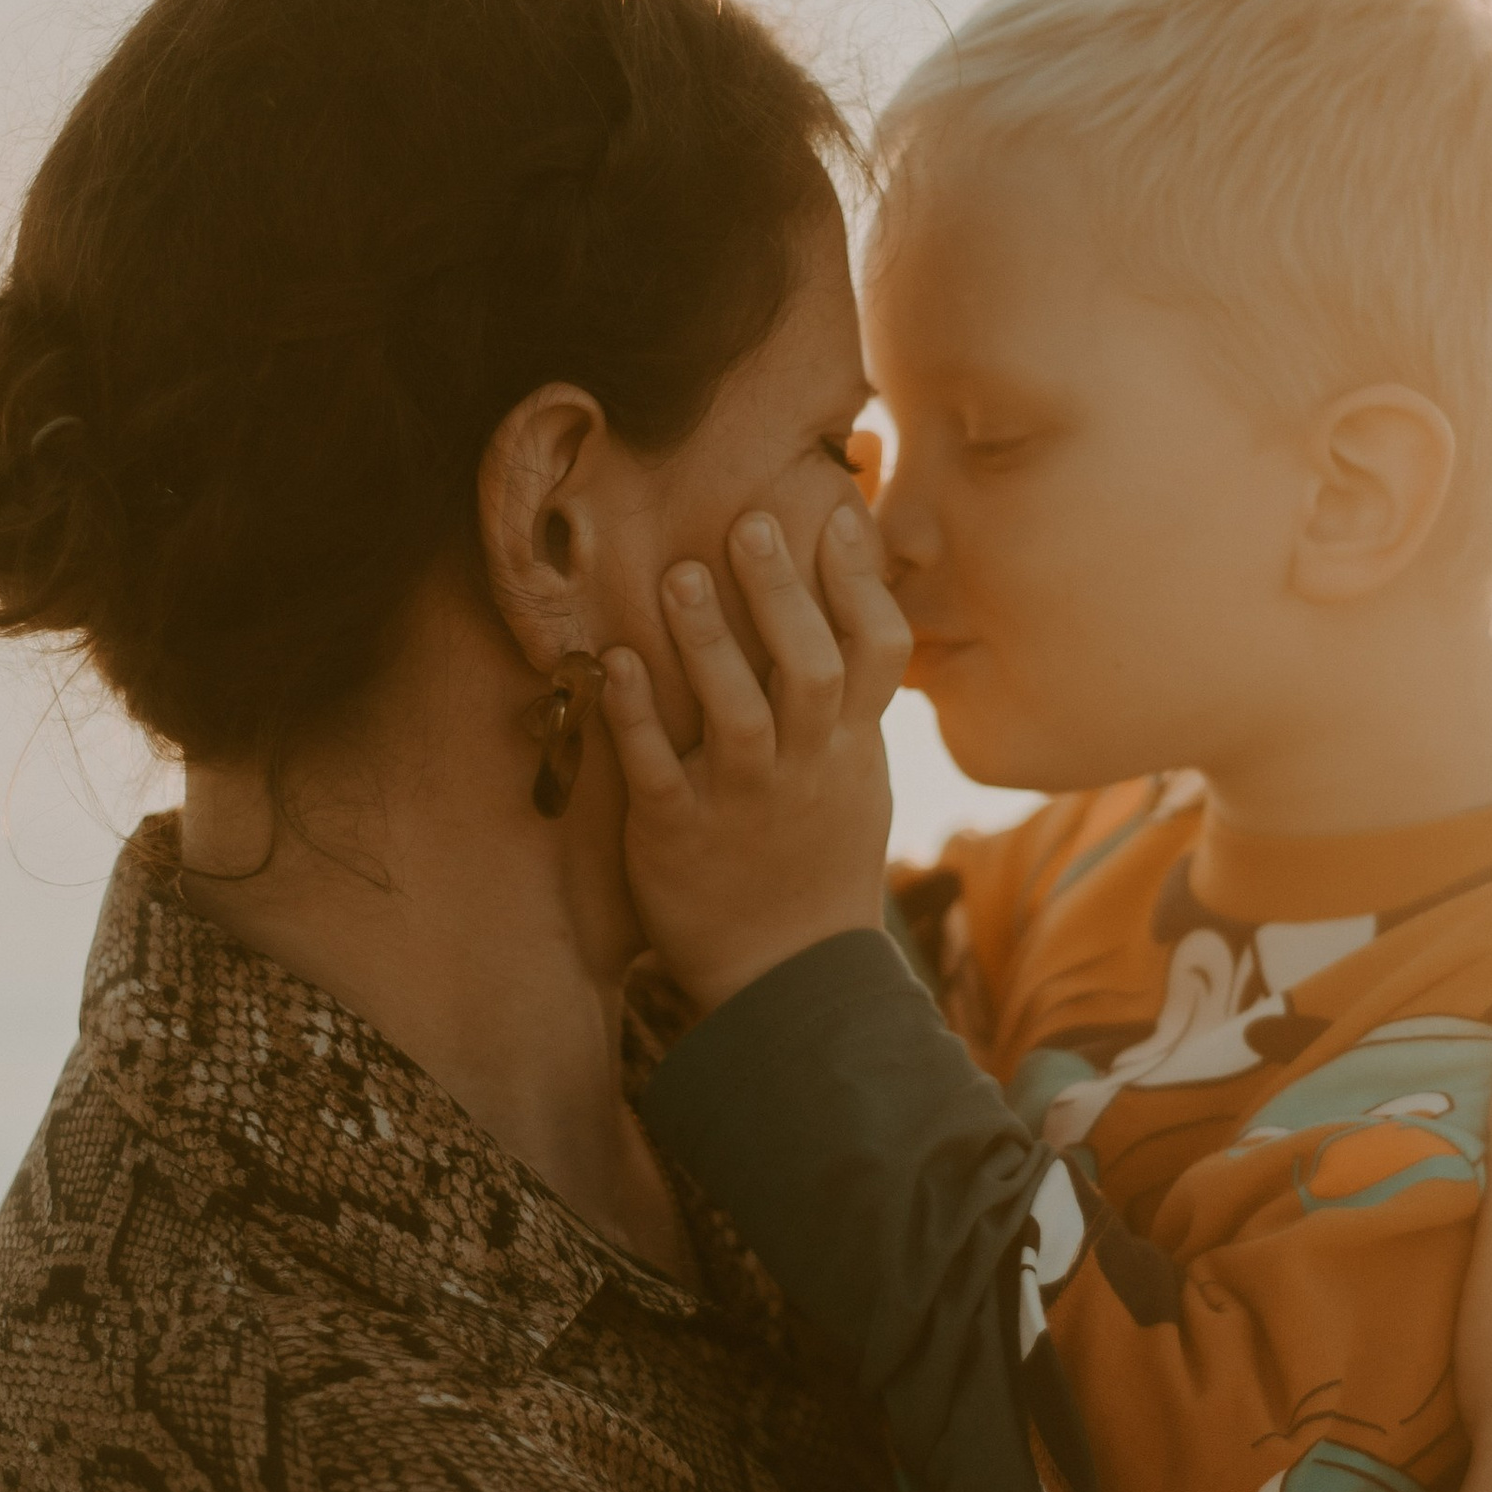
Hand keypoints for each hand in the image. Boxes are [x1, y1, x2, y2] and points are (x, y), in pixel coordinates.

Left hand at [602, 500, 913, 1012]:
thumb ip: (849, 703)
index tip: (840, 514)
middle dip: (782, 593)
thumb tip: (853, 613)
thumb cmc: (816, 863)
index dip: (862, 581)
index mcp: (851, 747)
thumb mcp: (857, 780)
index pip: (879, 650)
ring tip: (677, 577)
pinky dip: (634, 715)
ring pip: (738, 714)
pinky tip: (612, 663)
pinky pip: (657, 769)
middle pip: (808, 667)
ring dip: (709, 643)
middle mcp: (806, 767)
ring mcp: (744, 801)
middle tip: (750, 523)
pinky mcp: (679, 833)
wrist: (789, 977)